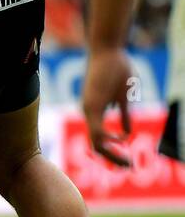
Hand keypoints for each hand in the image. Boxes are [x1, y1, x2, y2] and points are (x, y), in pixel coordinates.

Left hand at [81, 46, 134, 166]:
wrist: (107, 49)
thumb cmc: (115, 70)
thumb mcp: (123, 97)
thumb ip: (123, 115)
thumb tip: (126, 133)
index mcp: (93, 112)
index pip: (98, 140)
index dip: (111, 152)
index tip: (126, 161)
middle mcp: (88, 112)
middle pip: (97, 145)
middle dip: (113, 158)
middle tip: (127, 167)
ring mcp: (89, 108)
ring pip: (96, 140)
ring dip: (112, 153)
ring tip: (125, 163)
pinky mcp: (93, 103)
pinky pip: (97, 129)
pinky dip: (108, 140)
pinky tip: (123, 141)